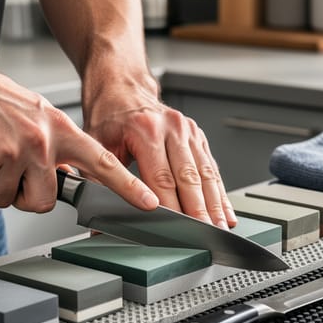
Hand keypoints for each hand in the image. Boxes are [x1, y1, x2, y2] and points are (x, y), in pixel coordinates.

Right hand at [0, 58, 158, 212]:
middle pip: (44, 200)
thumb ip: (54, 145)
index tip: (150, 204)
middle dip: (23, 194)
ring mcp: (12, 152)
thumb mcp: (35, 114)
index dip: (128, 186)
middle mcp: (41, 141)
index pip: (103, 162)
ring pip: (6, 199)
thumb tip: (62, 177)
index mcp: (59, 129)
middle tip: (7, 166)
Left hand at [82, 71, 236, 228]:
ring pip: (206, 173)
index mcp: (146, 130)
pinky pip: (211, 167)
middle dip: (199, 210)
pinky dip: (219, 191)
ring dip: (215, 203)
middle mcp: (171, 127)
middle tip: (205, 233)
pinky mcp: (197, 135)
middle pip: (189, 177)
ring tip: (220, 226)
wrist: (123, 89)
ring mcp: (188, 130)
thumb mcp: (97, 147)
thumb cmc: (109, 118)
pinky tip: (225, 209)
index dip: (171, 206)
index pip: (161, 177)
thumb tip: (99, 216)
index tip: (176, 228)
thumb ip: (101, 182)